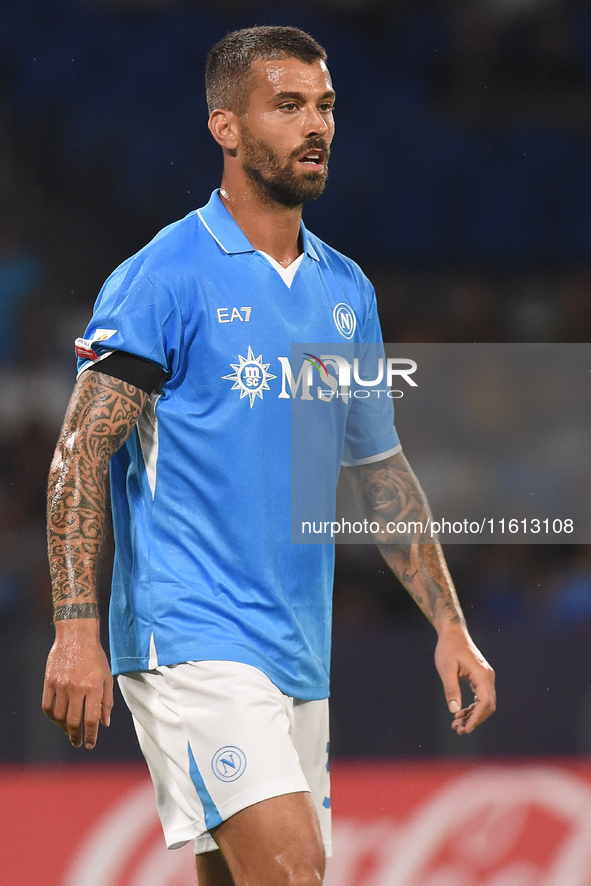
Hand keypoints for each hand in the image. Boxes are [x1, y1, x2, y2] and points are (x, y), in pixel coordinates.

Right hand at [42, 620, 113, 748]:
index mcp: (94, 687)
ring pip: (60, 716)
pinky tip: (58, 719)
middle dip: (76, 736)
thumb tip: (105, 723)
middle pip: (74, 721)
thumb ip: (107, 701)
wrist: (76, 636)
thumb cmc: (95, 657)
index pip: (91, 719)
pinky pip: (47, 706)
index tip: (90, 744)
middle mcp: (77, 688)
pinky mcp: (49, 682)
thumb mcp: (107, 677)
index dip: (91, 735)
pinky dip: (52, 716)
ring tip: (70, 730)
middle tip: (78, 742)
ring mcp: (61, 685)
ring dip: (64, 727)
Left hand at [434, 626, 495, 734]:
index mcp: (481, 674)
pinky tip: (461, 712)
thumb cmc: (448, 649)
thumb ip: (451, 689)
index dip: (476, 718)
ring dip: (474, 715)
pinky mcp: (482, 677)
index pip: (485, 702)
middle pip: (488, 706)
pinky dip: (474, 707)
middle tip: (458, 729)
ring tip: (457, 723)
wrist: (453, 633)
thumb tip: (454, 710)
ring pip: (486, 703)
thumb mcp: (446, 669)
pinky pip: (482, 697)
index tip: (465, 729)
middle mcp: (488, 677)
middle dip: (474, 720)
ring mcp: (486, 677)